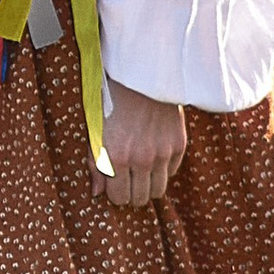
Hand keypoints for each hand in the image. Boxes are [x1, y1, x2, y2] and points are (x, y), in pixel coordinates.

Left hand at [100, 81, 186, 206]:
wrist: (141, 75)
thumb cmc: (111, 101)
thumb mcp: (95, 131)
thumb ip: (94, 163)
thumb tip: (97, 192)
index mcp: (115, 157)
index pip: (120, 198)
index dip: (116, 194)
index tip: (115, 185)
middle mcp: (140, 159)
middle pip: (140, 199)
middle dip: (133, 193)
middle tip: (129, 181)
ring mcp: (162, 153)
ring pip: (158, 190)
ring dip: (149, 185)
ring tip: (142, 173)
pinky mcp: (178, 144)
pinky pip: (172, 171)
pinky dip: (163, 168)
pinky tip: (154, 155)